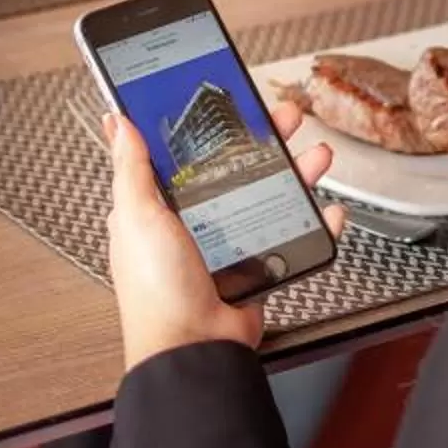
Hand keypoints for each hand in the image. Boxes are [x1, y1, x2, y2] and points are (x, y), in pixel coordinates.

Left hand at [104, 102, 344, 369]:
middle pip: (236, 166)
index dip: (207, 125)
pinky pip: (293, 236)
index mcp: (160, 206)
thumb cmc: (157, 291)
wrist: (195, 347)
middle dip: (264, 139)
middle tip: (283, 117)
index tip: (228, 100)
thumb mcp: (137, 219)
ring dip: (297, 171)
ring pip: (270, 194)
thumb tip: (120, 124)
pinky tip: (326, 207)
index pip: (185, 152)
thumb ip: (131, 169)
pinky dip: (315, 222)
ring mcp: (229, 242)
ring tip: (316, 154)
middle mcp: (196, 221)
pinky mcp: (257, 265)